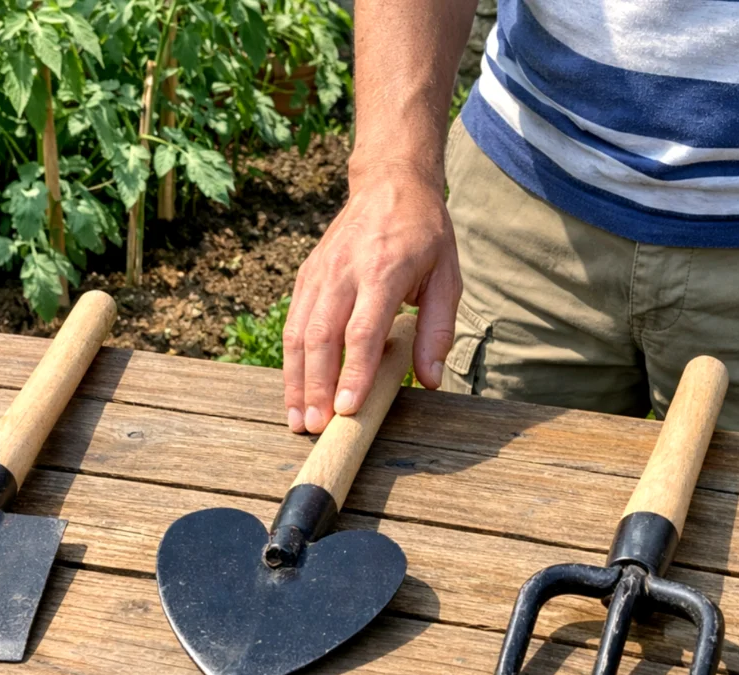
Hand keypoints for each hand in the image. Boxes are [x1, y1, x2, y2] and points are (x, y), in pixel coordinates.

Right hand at [282, 162, 461, 433]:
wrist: (389, 183)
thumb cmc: (424, 234)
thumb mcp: (448, 275)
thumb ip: (439, 329)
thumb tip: (432, 380)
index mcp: (383, 271)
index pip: (362, 330)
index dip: (353, 372)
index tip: (348, 409)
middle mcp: (344, 272)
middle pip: (321, 337)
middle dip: (316, 386)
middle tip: (315, 427)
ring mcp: (320, 273)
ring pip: (298, 333)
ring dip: (295, 379)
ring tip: (296, 418)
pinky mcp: (307, 276)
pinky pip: (292, 322)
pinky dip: (290, 359)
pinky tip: (293, 389)